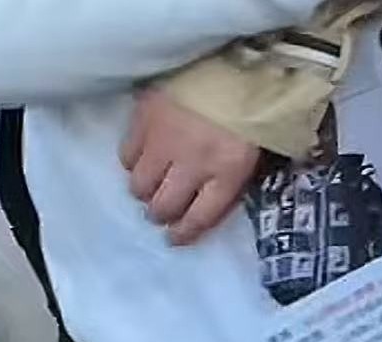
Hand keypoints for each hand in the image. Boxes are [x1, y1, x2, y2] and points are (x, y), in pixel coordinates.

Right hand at [120, 89, 260, 245]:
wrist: (229, 63)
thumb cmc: (248, 113)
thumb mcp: (253, 156)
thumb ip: (231, 184)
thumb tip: (204, 208)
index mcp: (226, 174)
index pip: (197, 219)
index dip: (183, 234)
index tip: (175, 238)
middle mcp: (192, 165)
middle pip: (164, 206)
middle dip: (160, 215)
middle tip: (160, 211)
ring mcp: (165, 142)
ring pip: (140, 186)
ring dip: (144, 191)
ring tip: (151, 184)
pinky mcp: (144, 119)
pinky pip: (128, 155)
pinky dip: (133, 162)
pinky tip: (143, 157)